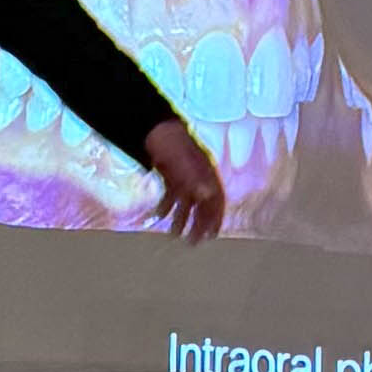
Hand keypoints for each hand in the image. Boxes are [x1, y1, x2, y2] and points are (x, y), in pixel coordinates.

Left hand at [141, 120, 226, 243]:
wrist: (155, 128)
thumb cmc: (173, 145)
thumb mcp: (184, 164)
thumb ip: (196, 180)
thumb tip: (208, 197)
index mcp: (207, 174)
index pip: (216, 200)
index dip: (216, 218)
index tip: (212, 236)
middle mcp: (198, 176)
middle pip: (202, 204)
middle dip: (198, 224)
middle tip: (192, 243)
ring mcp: (184, 176)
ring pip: (186, 202)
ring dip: (181, 218)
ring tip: (174, 235)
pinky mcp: (170, 174)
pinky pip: (171, 194)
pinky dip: (166, 205)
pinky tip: (159, 215)